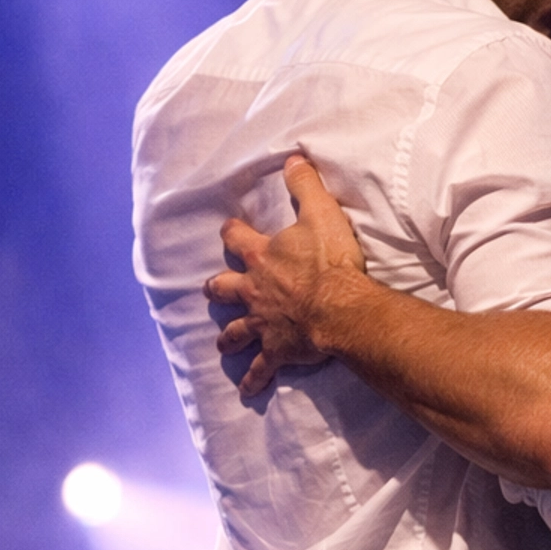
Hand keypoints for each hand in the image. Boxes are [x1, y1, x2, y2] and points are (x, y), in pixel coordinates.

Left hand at [207, 155, 368, 396]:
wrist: (339, 308)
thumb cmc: (331, 263)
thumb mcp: (321, 213)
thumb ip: (305, 184)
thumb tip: (293, 157)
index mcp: (262, 258)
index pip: (237, 238)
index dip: (232, 232)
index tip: (229, 228)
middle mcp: (254, 291)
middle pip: (224, 288)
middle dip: (218, 288)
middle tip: (212, 288)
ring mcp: (262, 323)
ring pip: (235, 331)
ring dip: (228, 337)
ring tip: (223, 344)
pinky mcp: (276, 349)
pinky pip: (261, 368)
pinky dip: (254, 381)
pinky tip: (247, 392)